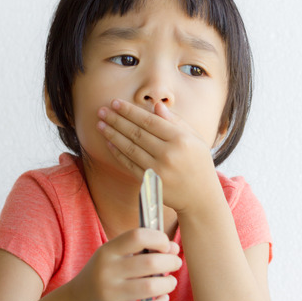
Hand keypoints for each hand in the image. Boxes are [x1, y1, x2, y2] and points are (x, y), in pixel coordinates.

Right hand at [64, 228, 181, 300]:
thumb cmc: (101, 275)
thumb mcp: (114, 256)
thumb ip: (142, 249)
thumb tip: (175, 249)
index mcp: (107, 251)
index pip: (138, 236)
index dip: (159, 239)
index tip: (165, 246)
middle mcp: (107, 270)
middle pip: (150, 262)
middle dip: (171, 261)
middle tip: (175, 263)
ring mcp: (110, 293)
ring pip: (151, 287)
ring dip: (169, 283)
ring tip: (169, 282)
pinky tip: (162, 299)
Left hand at [96, 99, 221, 213]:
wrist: (200, 197)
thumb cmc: (198, 164)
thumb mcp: (195, 139)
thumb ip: (176, 121)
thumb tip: (156, 105)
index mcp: (181, 140)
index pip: (150, 121)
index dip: (130, 111)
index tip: (116, 103)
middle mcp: (169, 154)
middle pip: (136, 133)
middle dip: (116, 120)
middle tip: (101, 110)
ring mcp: (158, 170)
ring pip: (130, 148)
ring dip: (112, 135)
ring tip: (100, 124)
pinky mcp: (150, 182)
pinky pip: (129, 164)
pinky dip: (118, 152)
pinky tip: (109, 142)